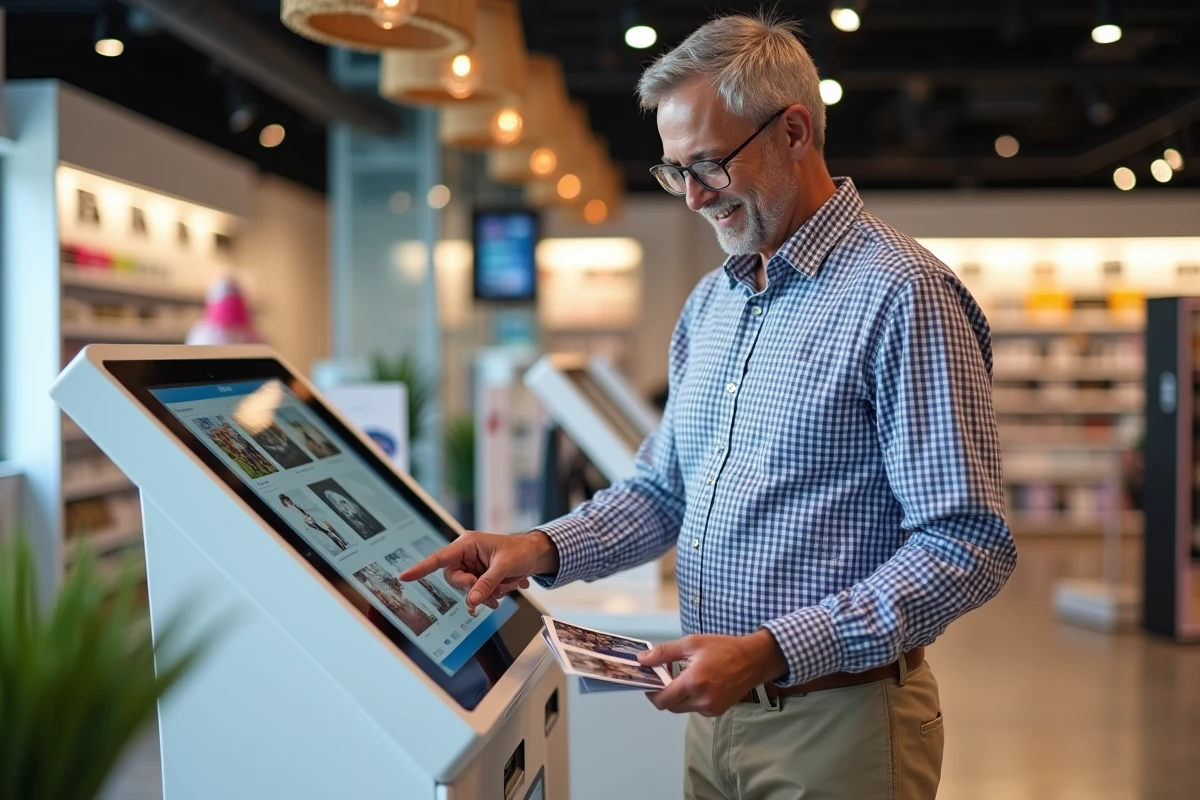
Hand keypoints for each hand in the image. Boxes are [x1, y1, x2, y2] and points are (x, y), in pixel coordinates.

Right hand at [398, 530, 558, 614]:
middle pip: (454, 579)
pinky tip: (504, 589)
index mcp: (467, 544)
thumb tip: (471, 602)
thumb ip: (486, 584)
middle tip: (492, 594)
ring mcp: (473, 566)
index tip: (405, 577)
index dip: (421, 568)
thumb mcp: (504, 567)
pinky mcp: (480, 575)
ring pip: (466, 588)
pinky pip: (476, 591)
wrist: (536, 554)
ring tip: (504, 589)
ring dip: (484, 594)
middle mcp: (466, 554)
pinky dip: (489, 594)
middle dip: (472, 589)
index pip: (440, 558)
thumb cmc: (521, 551)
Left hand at [638, 630, 787, 716]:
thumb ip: (664, 653)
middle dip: (663, 693)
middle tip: (665, 675)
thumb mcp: (691, 643)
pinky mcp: (717, 711)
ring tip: (683, 675)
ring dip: (677, 696)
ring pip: (682, 708)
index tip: (648, 682)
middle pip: (670, 706)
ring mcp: (711, 708)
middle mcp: (702, 700)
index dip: (651, 693)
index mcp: (694, 682)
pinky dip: (690, 698)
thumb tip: (643, 659)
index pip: (662, 699)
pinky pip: (695, 708)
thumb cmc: (724, 648)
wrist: (753, 659)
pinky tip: (697, 682)